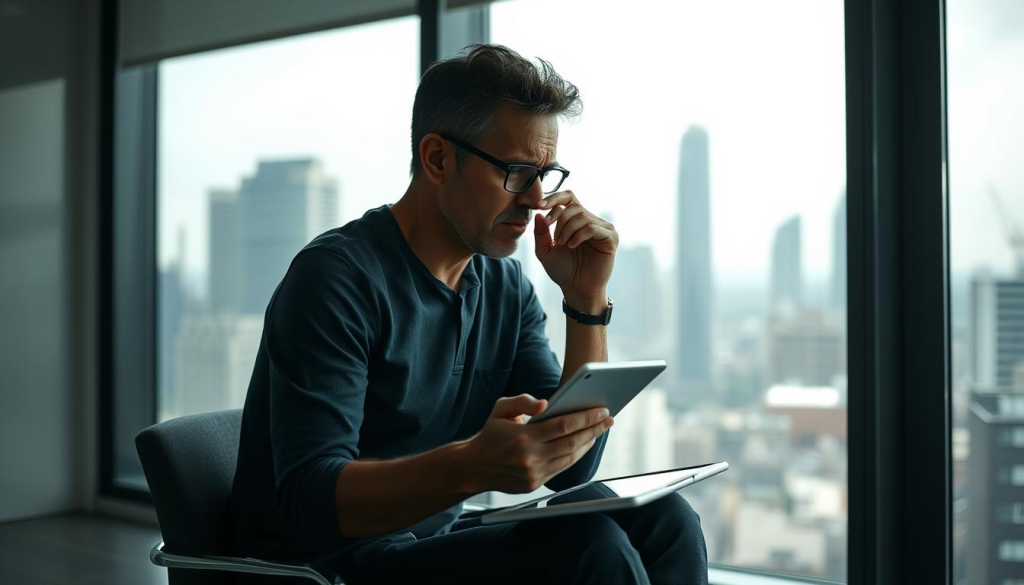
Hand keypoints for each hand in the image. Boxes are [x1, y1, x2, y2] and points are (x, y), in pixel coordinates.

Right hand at [460, 393, 613, 493]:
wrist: (474, 467)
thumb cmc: (491, 434)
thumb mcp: (500, 409)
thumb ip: (522, 401)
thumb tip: (545, 404)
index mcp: (523, 436)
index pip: (563, 426)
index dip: (585, 418)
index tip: (602, 410)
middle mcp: (530, 457)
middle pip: (572, 442)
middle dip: (594, 429)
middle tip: (609, 418)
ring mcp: (534, 473)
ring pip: (570, 457)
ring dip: (588, 443)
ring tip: (600, 430)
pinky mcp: (535, 483)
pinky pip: (562, 468)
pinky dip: (576, 455)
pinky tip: (584, 444)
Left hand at [533, 190, 617, 303]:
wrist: (576, 289)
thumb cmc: (563, 270)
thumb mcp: (544, 251)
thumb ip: (540, 233)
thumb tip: (539, 213)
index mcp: (576, 220)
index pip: (568, 197)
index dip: (554, 198)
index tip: (540, 207)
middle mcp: (591, 221)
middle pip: (573, 207)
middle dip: (559, 221)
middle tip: (556, 239)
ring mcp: (602, 229)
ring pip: (582, 216)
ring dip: (568, 230)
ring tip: (564, 245)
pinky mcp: (611, 238)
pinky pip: (592, 227)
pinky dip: (579, 236)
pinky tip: (572, 246)